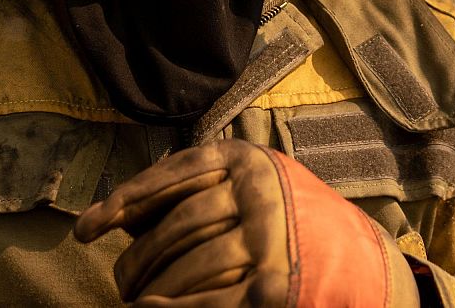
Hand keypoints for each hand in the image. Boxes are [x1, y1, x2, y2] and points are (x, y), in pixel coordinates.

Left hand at [74, 139, 419, 306]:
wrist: (367, 270)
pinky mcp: (273, 287)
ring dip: (151, 287)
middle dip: (137, 257)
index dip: (125, 200)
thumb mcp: (253, 191)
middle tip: (119, 280)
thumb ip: (198, 192)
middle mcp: (261, 193)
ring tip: (135, 299)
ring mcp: (268, 241)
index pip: (174, 175)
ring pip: (186, 263)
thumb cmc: (294, 226)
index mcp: (251, 161)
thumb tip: (120, 214)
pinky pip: (207, 300)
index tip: (87, 226)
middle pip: (176, 224)